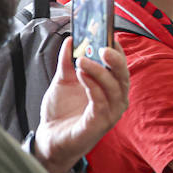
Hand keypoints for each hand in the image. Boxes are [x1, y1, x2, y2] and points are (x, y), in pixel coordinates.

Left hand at [33, 37, 129, 172]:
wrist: (49, 138)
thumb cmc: (61, 112)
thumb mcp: (63, 80)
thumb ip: (67, 61)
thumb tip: (70, 40)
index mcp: (110, 88)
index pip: (119, 66)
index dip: (117, 50)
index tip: (109, 34)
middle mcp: (115, 100)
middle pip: (123, 76)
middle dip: (115, 60)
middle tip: (103, 47)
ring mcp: (110, 113)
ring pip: (113, 88)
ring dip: (99, 72)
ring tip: (82, 60)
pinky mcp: (99, 124)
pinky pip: (101, 102)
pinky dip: (92, 86)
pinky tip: (81, 74)